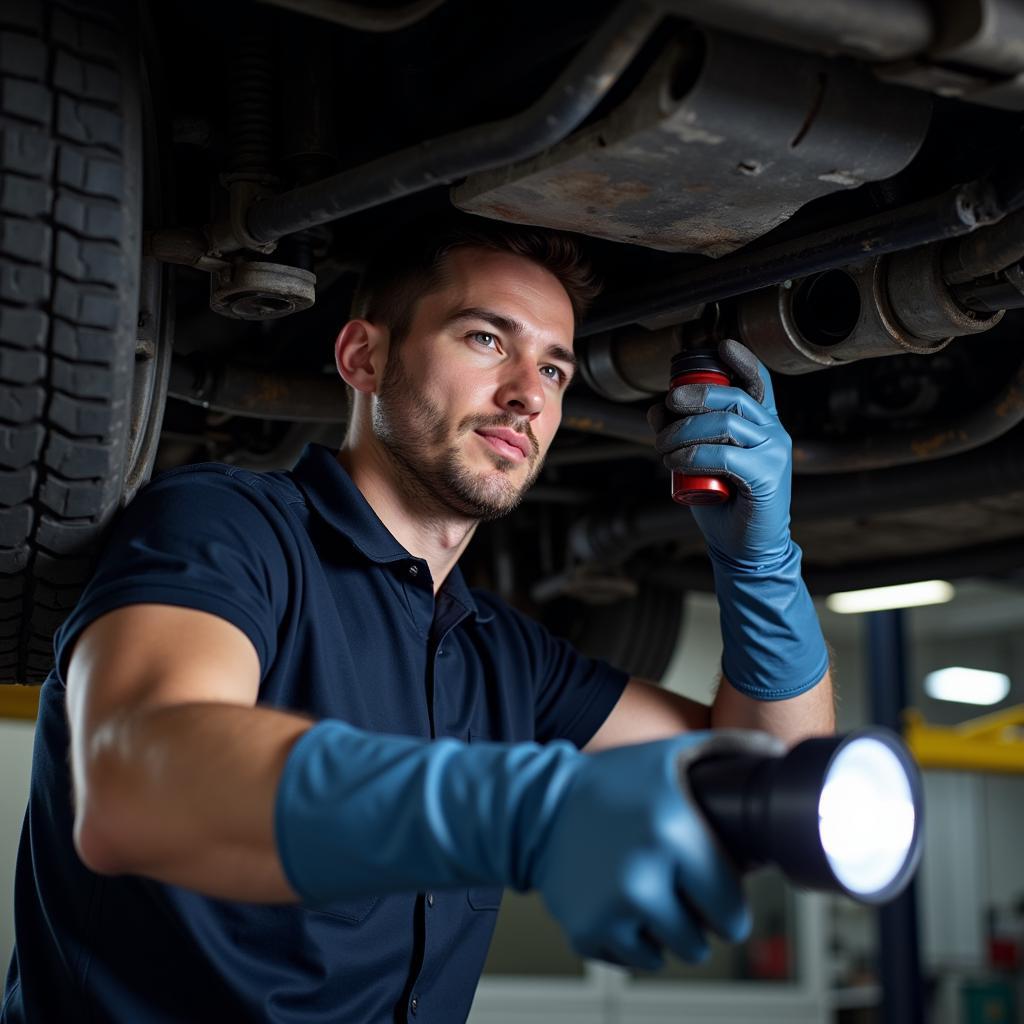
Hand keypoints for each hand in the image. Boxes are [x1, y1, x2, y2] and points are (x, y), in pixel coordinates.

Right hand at [532, 731, 752, 969]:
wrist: (538, 807)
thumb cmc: (611, 782)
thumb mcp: (668, 755)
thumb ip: (728, 750)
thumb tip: (777, 754)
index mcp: (672, 833)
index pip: (730, 909)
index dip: (730, 904)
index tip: (718, 892)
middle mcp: (642, 876)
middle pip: (701, 940)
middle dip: (699, 921)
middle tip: (682, 892)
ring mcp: (611, 909)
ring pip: (668, 955)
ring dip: (667, 933)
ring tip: (652, 895)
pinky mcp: (586, 931)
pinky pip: (631, 959)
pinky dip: (632, 940)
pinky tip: (623, 905)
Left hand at [649, 339, 791, 568]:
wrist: (744, 546)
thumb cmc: (723, 502)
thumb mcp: (697, 460)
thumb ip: (681, 433)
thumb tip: (656, 408)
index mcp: (762, 423)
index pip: (758, 381)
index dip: (741, 360)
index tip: (720, 347)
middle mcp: (773, 432)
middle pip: (733, 397)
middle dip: (694, 397)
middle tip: (668, 408)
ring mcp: (774, 452)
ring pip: (725, 424)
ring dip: (684, 432)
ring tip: (663, 448)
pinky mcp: (767, 475)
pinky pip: (724, 454)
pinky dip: (693, 456)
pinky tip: (675, 463)